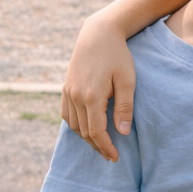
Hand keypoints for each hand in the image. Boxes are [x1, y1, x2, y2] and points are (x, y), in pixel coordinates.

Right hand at [61, 14, 136, 161]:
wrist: (98, 34)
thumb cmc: (118, 56)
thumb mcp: (127, 80)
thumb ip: (124, 107)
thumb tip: (122, 133)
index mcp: (92, 96)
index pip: (96, 132)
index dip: (106, 148)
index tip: (115, 158)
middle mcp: (75, 96)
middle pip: (84, 132)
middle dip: (97, 146)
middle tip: (110, 156)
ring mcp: (68, 91)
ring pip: (73, 125)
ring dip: (86, 138)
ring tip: (100, 145)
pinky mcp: (65, 87)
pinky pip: (66, 114)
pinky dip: (75, 126)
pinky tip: (86, 129)